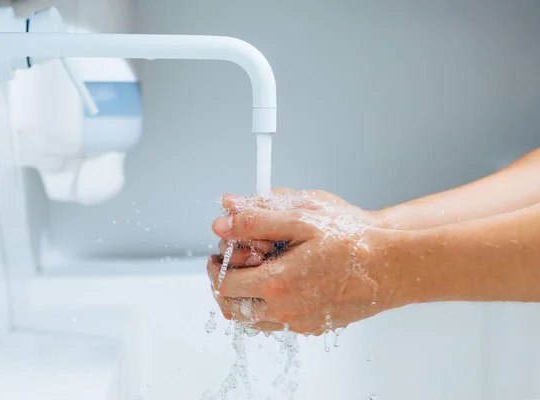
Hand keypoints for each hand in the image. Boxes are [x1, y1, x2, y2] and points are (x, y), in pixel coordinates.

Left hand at [207, 189, 400, 334]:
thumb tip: (222, 221)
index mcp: (278, 283)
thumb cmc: (352, 237)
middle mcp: (287, 310)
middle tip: (232, 262)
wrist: (392, 263)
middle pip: (233, 308)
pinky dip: (268, 304)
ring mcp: (301, 322)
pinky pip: (278, 322)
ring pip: (253, 320)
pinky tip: (282, 279)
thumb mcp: (301, 216)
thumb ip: (256, 218)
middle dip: (225, 282)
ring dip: (245, 296)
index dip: (218, 266)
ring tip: (256, 269)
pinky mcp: (314, 326)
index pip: (225, 284)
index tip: (222, 251)